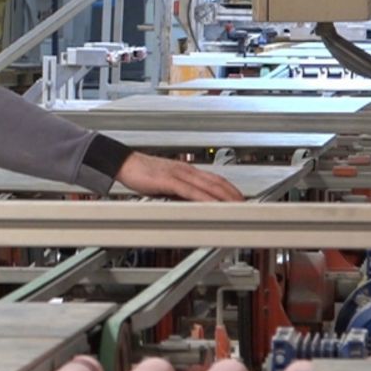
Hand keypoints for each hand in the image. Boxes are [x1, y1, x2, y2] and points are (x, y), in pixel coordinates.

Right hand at [116, 153, 243, 201]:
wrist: (123, 162)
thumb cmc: (141, 172)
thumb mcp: (166, 184)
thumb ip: (181, 192)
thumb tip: (192, 204)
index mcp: (187, 170)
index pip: (216, 179)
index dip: (232, 190)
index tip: (242, 201)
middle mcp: (187, 170)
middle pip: (218, 182)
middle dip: (235, 195)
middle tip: (248, 208)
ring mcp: (179, 174)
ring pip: (209, 186)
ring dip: (226, 198)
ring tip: (238, 209)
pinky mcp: (169, 180)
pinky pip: (191, 191)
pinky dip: (205, 199)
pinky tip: (213, 207)